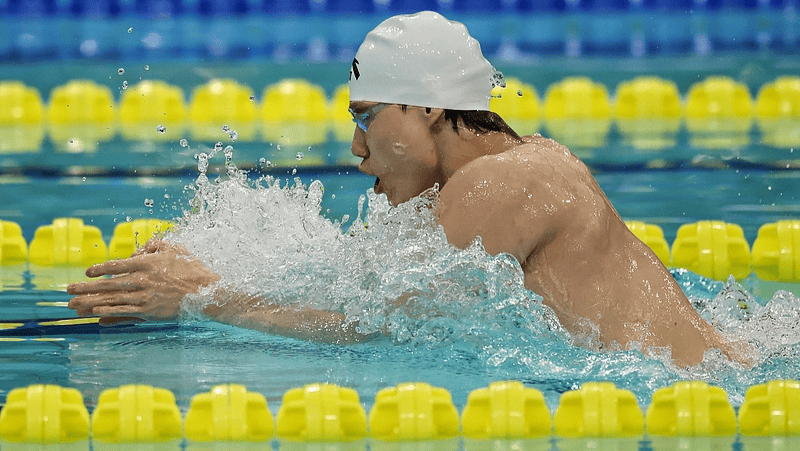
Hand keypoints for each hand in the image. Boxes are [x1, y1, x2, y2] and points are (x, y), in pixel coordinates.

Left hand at [67, 239, 219, 323]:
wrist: (207, 292)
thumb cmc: (193, 268)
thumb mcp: (174, 248)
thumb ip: (153, 245)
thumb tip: (136, 251)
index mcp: (147, 263)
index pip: (116, 265)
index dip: (99, 269)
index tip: (87, 272)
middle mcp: (142, 280)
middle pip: (107, 284)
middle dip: (85, 288)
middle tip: (68, 289)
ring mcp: (145, 298)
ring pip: (111, 300)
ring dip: (90, 303)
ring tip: (73, 305)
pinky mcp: (149, 312)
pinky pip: (123, 313)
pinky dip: (108, 314)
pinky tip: (95, 316)